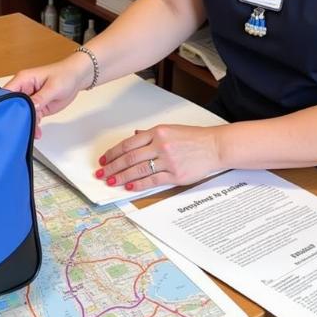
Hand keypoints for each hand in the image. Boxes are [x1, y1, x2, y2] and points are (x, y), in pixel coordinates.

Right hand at [5, 54, 91, 137]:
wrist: (77, 78)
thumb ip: (41, 97)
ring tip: (34, 132)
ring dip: (27, 123)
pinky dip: (34, 125)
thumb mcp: (53, 86)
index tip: (8, 116)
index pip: (7, 93)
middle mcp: (24, 89)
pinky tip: (37, 132)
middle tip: (22, 127)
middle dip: (16, 117)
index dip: (5, 105)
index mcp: (23, 79)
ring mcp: (30, 99)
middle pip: (13, 106)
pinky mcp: (37, 107)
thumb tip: (31, 107)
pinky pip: (31, 118)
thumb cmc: (65, 74)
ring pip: (22, 114)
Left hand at [97, 124, 220, 192]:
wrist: (214, 146)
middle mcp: (161, 145)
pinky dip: (139, 184)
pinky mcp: (176, 175)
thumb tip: (134, 137)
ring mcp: (168, 160)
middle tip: (102, 173)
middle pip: (130, 157)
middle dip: (113, 166)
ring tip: (111, 181)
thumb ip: (151, 134)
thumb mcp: (170, 130)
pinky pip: (153, 180)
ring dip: (122, 177)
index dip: (113, 153)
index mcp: (158, 132)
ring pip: (139, 170)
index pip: (129, 144)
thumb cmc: (194, 138)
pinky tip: (130, 186)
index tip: (104, 159)